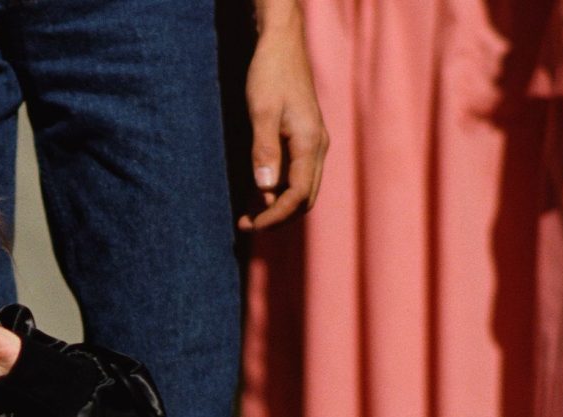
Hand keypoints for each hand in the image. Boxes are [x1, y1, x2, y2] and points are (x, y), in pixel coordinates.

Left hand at [238, 1, 327, 231]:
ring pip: (302, 190)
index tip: (250, 226)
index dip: (275, 216)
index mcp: (310, 144)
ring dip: (277, 207)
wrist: (282, 45)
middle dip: (277, 217)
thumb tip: (265, 190)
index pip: (297, 196)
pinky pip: (297, 176)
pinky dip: (279, 191)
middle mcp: (318, 148)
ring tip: (247, 215)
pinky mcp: (304, 140)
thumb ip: (264, 151)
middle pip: (304, 199)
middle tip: (245, 225)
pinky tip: (258, 194)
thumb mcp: (262, 112)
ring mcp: (313, 144)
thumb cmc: (270, 74)